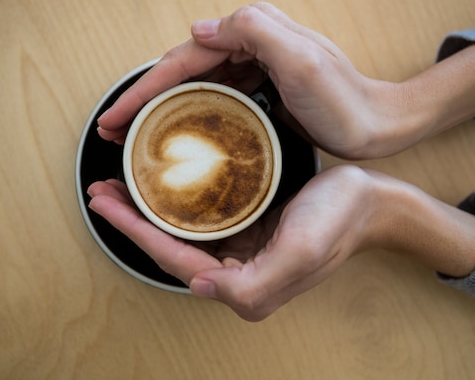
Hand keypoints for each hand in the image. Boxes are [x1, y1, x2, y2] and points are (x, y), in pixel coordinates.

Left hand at [88, 165, 379, 320]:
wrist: (371, 201)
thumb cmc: (339, 221)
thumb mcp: (299, 252)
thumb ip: (251, 285)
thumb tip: (200, 287)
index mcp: (244, 286)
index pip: (174, 258)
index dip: (135, 232)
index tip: (107, 204)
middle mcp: (236, 273)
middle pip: (169, 248)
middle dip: (131, 221)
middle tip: (102, 191)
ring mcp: (241, 251)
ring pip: (180, 233)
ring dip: (147, 211)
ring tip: (120, 186)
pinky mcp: (249, 231)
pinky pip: (200, 220)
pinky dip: (174, 203)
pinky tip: (165, 186)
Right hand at [97, 3, 474, 158]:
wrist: (377, 124)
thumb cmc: (345, 100)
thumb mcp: (303, 60)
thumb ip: (254, 31)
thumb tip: (198, 29)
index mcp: (252, 32)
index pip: (182, 58)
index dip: (143, 88)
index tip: (114, 117)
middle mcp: (251, 44)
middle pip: (182, 70)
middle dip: (143, 99)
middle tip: (112, 130)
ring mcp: (255, 67)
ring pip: (195, 84)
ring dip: (162, 107)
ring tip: (134, 134)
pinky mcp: (262, 89)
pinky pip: (215, 96)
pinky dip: (191, 112)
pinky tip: (178, 131)